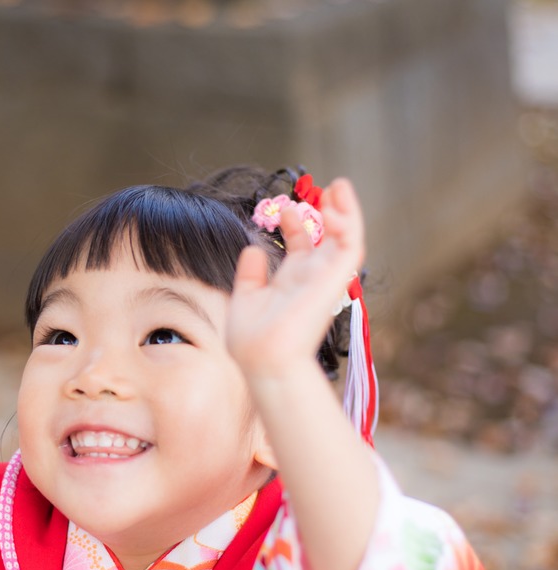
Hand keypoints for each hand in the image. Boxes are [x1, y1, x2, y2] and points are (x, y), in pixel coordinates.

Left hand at [226, 178, 364, 381]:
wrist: (262, 359)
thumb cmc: (252, 339)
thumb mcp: (246, 298)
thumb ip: (251, 274)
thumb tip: (252, 248)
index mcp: (291, 282)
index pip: (302, 247)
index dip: (295, 225)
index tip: (284, 209)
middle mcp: (311, 279)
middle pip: (329, 239)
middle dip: (330, 212)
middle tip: (327, 188)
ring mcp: (324, 279)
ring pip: (346, 239)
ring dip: (347, 213)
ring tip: (340, 186)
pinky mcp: (335, 281)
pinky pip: (349, 248)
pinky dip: (347, 225)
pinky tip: (334, 207)